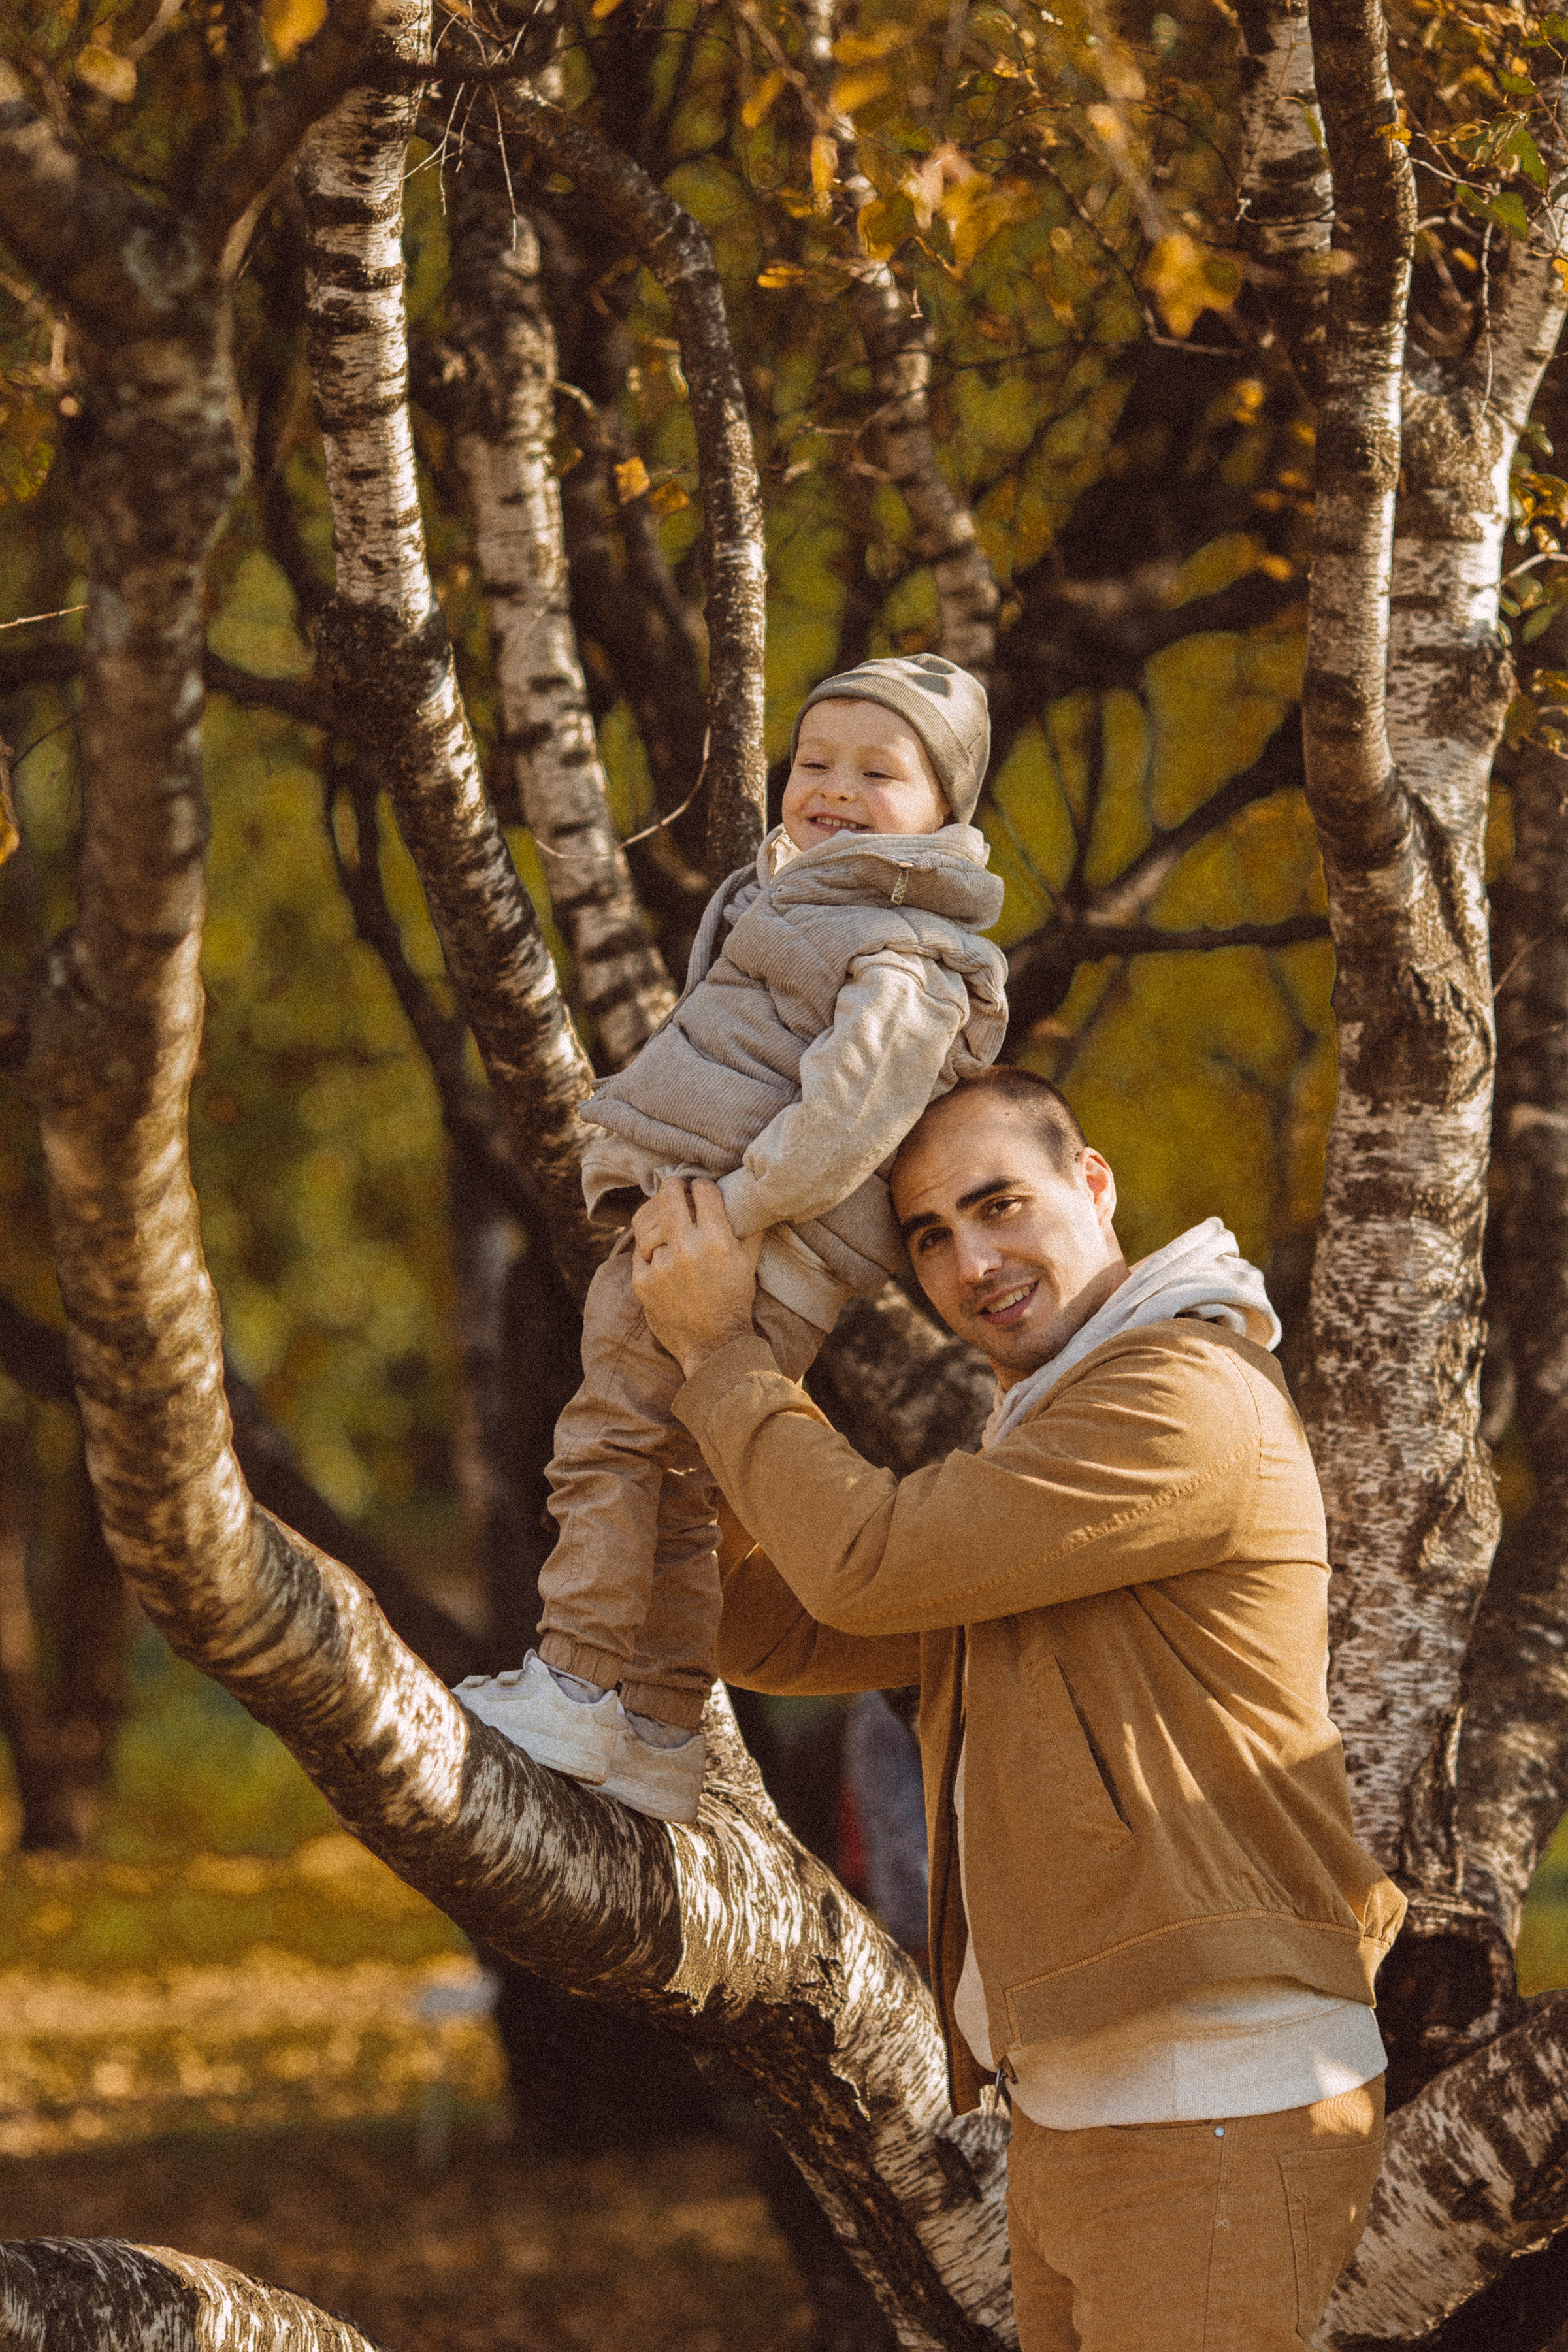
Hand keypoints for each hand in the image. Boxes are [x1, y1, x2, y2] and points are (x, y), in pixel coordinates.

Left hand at [631, 1178, 762, 1376]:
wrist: (714, 1345)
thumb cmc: (734, 1300)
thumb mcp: (749, 1262)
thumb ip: (749, 1227)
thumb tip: (748, 1197)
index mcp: (717, 1240)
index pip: (702, 1190)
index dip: (701, 1185)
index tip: (700, 1189)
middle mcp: (687, 1249)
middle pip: (668, 1195)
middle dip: (672, 1187)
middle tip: (674, 1189)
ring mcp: (661, 1266)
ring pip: (647, 1221)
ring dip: (657, 1217)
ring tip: (664, 1220)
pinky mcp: (642, 1281)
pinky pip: (638, 1249)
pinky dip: (649, 1248)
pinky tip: (659, 1251)